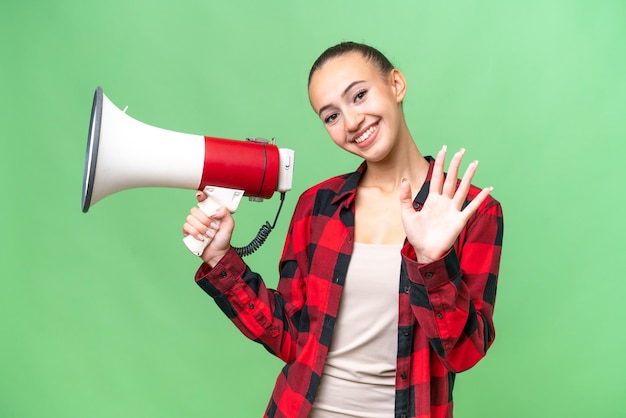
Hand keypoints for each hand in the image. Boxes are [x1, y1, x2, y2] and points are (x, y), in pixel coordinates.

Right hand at [182, 192, 234, 265]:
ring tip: (209, 235)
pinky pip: (186, 227)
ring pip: (190, 219)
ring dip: (201, 228)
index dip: (200, 196)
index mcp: (210, 212)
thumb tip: (214, 211)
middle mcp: (200, 217)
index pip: (203, 200)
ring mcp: (193, 224)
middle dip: (205, 220)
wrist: (217, 253)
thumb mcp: (229, 225)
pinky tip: (201, 238)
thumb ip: (226, 214)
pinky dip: (195, 233)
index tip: (200, 196)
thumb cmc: (223, 239)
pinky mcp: (188, 232)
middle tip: (213, 227)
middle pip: (195, 210)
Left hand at [400, 146, 492, 262]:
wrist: (424, 252)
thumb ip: (405, 198)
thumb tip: (404, 180)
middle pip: (451, 179)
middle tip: (461, 150)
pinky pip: (471, 207)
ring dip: (469, 176)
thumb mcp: (407, 214)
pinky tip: (488, 189)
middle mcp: (444, 202)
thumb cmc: (416, 235)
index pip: (437, 178)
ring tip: (475, 163)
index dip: (440, 164)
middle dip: (456, 165)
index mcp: (432, 200)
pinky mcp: (459, 220)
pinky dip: (480, 198)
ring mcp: (452, 210)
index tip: (444, 150)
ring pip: (462, 189)